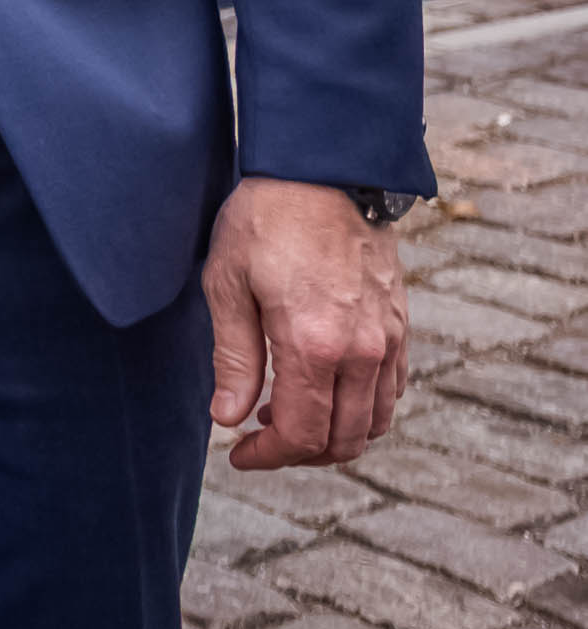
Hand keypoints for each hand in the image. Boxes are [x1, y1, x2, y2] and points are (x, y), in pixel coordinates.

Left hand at [206, 175, 408, 469]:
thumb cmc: (265, 221)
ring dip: (334, 436)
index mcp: (313, 347)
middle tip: (258, 439)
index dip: (268, 456)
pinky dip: (364, 410)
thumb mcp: (227, 284)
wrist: (324, 172)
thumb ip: (233, 358)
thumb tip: (227, 419)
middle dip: (299, 454)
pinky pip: (393, 391)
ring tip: (286, 412)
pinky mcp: (401, 327)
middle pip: (343, 441)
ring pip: (376, 423)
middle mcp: (362, 353)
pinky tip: (325, 389)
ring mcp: (389, 341)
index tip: (238, 454)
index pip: (301, 435)